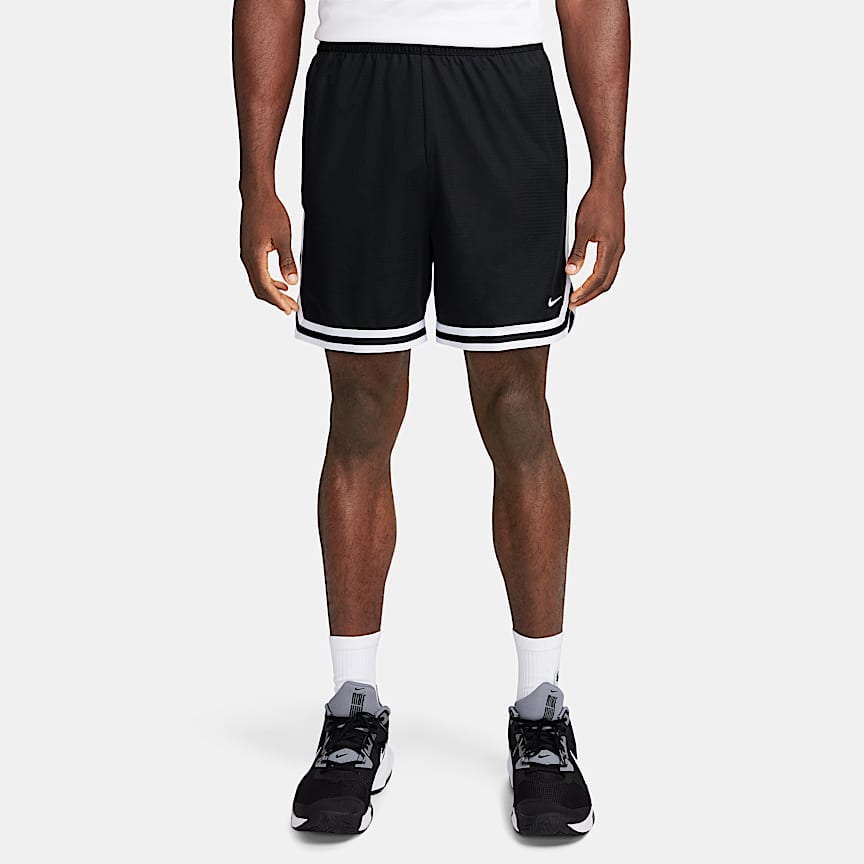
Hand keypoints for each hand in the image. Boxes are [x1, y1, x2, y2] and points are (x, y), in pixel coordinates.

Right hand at [239, 191, 299, 314]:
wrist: (256, 195)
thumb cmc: (269, 211)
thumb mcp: (283, 237)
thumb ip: (287, 260)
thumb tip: (292, 281)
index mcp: (254, 257)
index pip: (265, 287)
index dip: (278, 301)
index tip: (289, 309)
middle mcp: (247, 258)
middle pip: (260, 288)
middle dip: (276, 300)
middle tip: (291, 308)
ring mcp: (247, 255)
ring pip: (258, 282)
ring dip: (273, 292)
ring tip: (288, 299)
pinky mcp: (249, 251)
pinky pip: (258, 272)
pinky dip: (269, 281)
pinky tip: (282, 283)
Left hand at [565, 183, 624, 307]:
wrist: (609, 186)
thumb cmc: (597, 203)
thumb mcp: (582, 228)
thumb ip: (577, 252)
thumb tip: (571, 272)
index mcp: (611, 248)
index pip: (598, 279)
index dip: (585, 292)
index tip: (573, 299)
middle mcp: (618, 250)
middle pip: (606, 282)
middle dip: (590, 295)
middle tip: (575, 303)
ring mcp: (619, 247)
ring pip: (609, 276)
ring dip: (595, 288)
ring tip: (581, 295)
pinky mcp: (617, 243)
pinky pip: (611, 267)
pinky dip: (600, 278)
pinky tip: (590, 280)